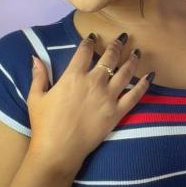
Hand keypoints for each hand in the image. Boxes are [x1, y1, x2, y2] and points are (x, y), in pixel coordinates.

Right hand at [27, 33, 153, 173]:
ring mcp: (108, 98)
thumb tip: (35, 57)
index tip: (94, 36)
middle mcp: (93, 83)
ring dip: (132, 60)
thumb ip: (38, 75)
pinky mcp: (117, 113)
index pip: (85, 51)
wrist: (59, 149)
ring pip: (125, 73)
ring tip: (137, 52)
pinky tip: (150, 76)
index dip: (90, 41)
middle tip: (122, 38)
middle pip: (109, 58)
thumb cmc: (45, 124)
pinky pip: (135, 95)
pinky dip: (144, 85)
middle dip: (117, 45)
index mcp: (73, 76)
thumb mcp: (36, 97)